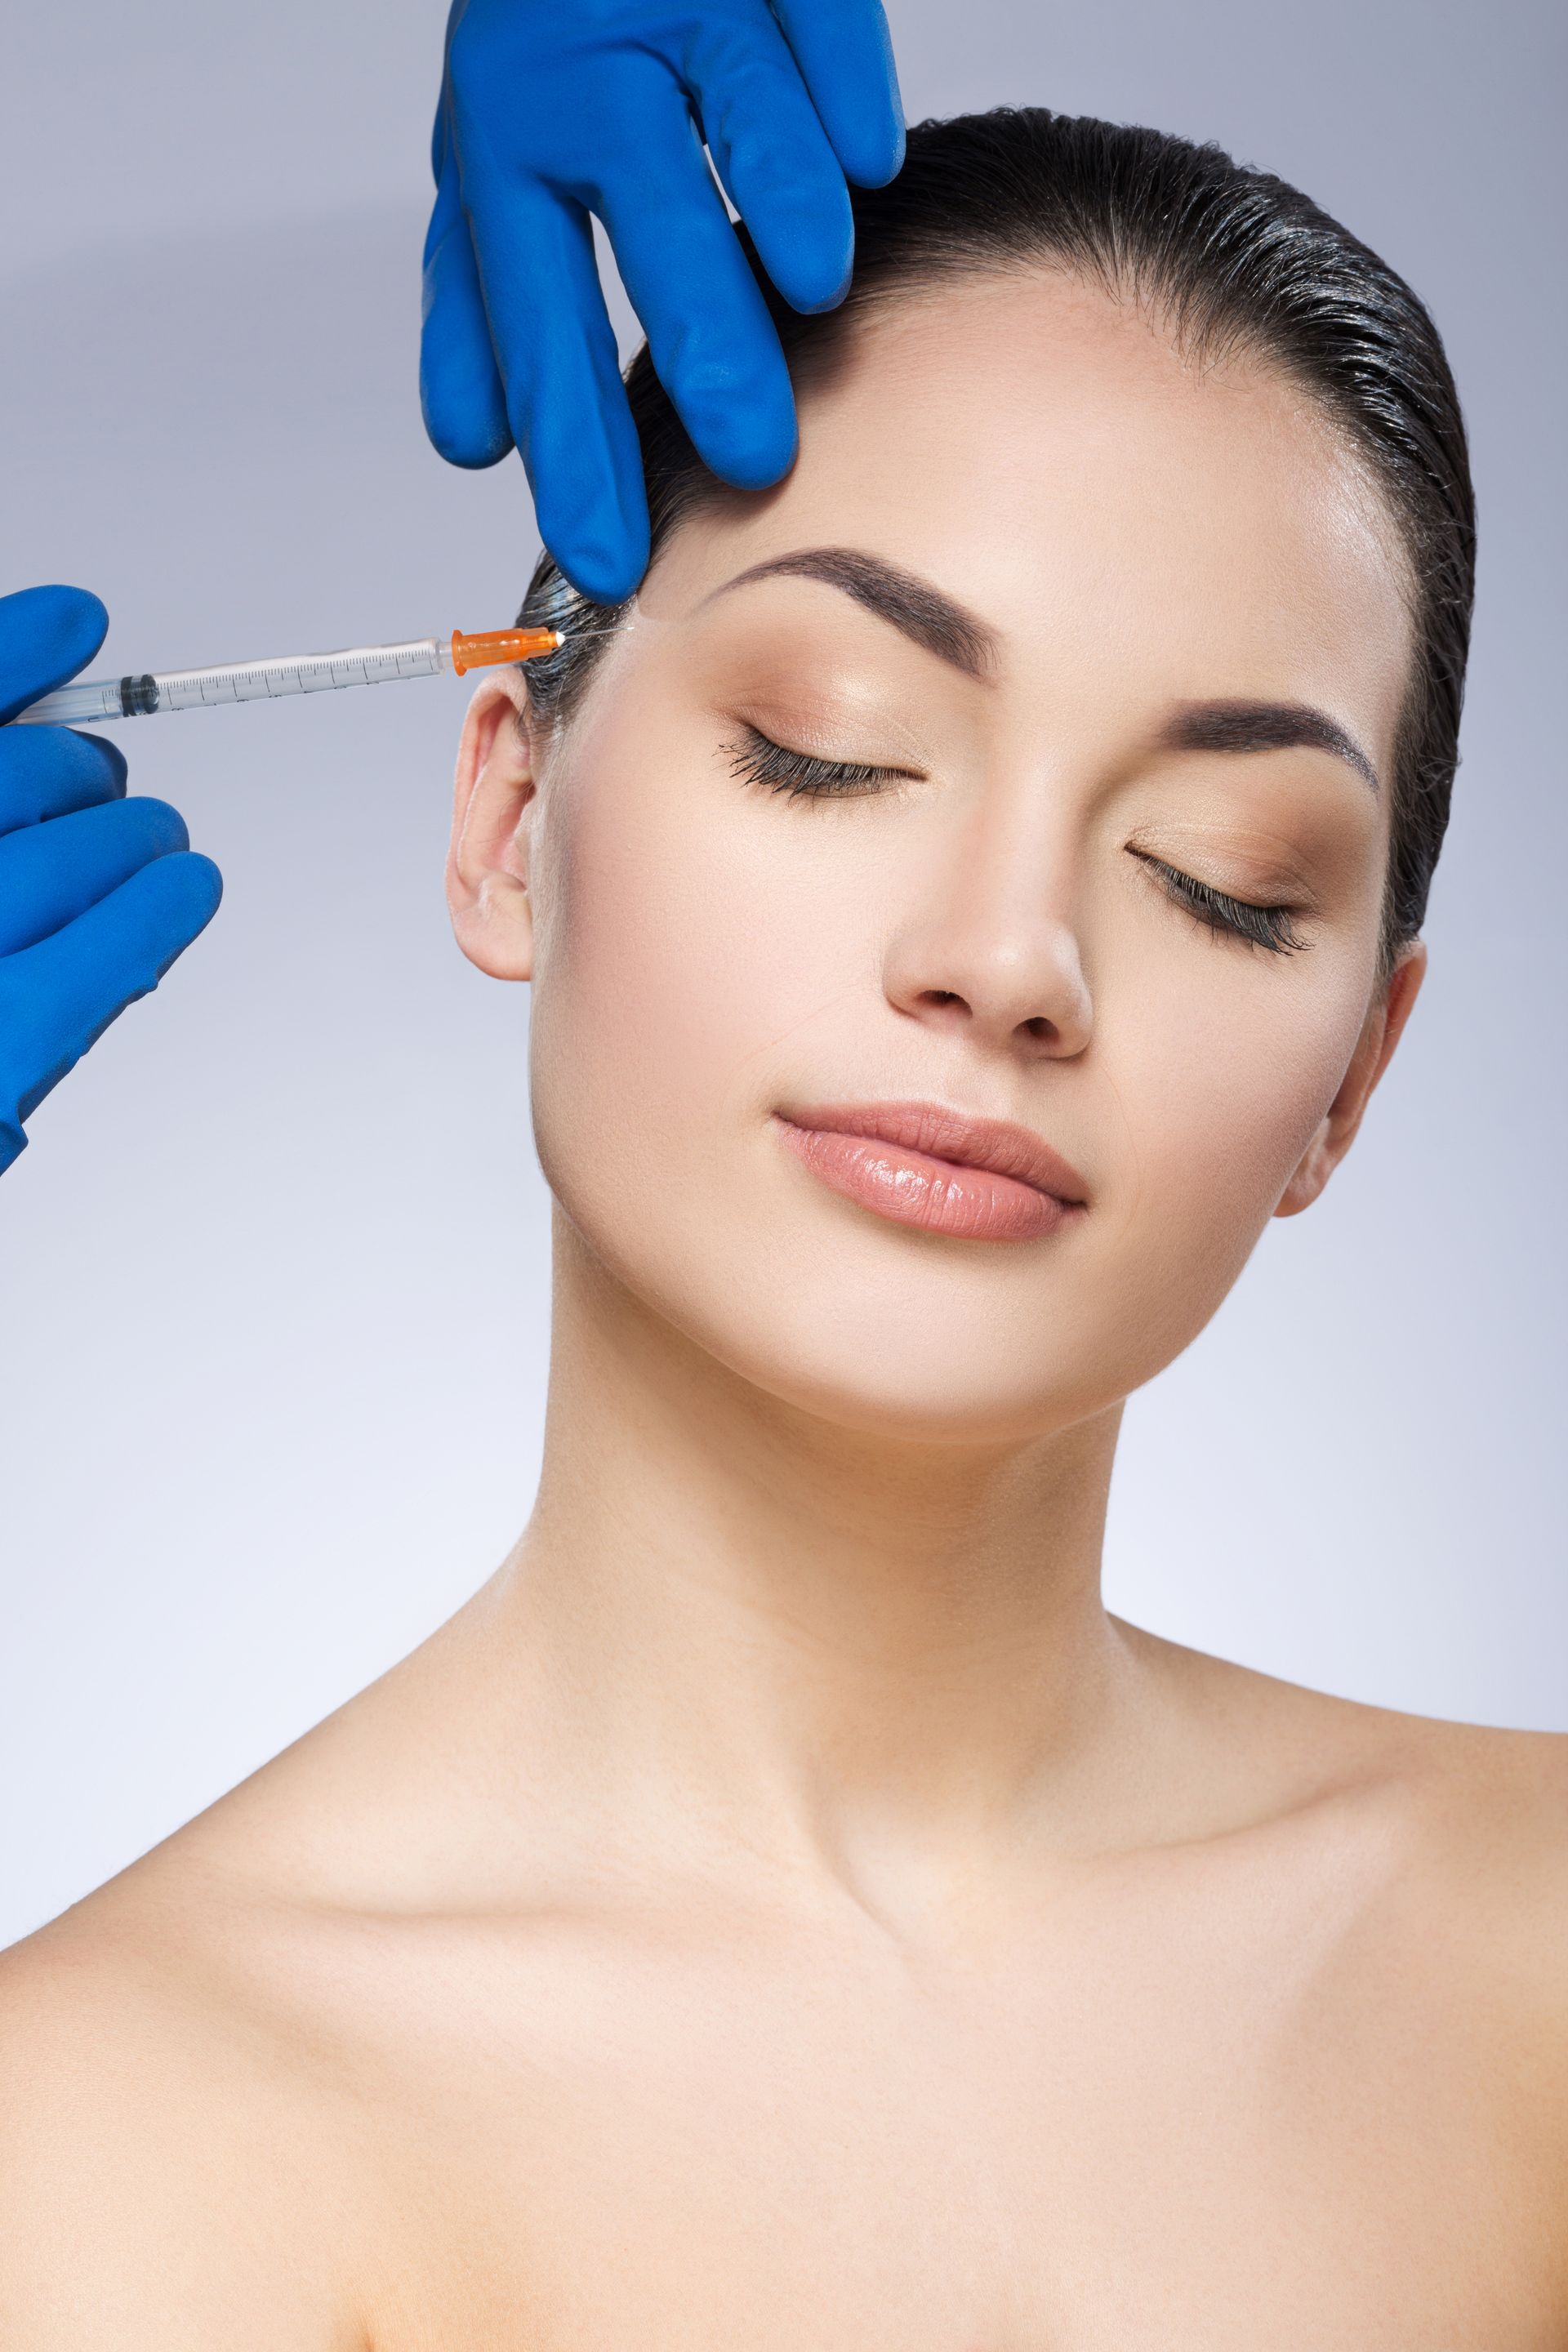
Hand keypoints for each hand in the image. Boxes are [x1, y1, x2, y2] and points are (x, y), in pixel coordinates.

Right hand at [0, 585, 221, 1176]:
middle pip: (9, 782)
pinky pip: (80, 977)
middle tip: (105, 781)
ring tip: (154, 837)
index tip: (76, 620)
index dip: (9, 654)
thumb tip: (63, 637)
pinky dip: (146, 918)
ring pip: (57, 865)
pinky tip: (187, 884)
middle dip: (73, 770)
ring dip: (126, 838)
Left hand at [420, 0, 903, 602]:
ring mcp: (679, 5)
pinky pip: (814, 14)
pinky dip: (843, 87)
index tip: (608, 559)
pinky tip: (869, 162)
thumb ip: (483, 307)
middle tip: (753, 457)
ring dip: (782, 198)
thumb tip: (472, 444)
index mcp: (511, 152)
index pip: (541, 324)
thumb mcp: (491, 170)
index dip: (574, 448)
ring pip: (741, 106)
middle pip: (647, 216)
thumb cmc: (552, 46)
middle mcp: (587, 80)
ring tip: (818, 289)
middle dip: (703, 340)